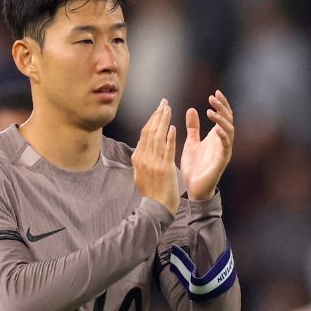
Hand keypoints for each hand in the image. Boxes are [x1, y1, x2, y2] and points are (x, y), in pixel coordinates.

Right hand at [132, 99, 179, 214]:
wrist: (157, 208)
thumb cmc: (152, 192)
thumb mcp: (140, 174)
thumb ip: (141, 160)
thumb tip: (140, 150)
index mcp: (138, 158)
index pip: (144, 134)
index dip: (151, 119)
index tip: (158, 109)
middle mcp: (143, 158)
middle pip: (150, 131)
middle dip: (157, 115)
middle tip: (164, 102)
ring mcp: (153, 163)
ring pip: (158, 137)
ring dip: (163, 121)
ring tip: (168, 108)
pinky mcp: (165, 168)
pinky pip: (167, 149)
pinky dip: (169, 137)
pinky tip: (173, 127)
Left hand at [181, 90, 234, 199]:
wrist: (193, 189)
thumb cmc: (194, 167)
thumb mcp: (191, 143)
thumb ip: (193, 128)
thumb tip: (191, 110)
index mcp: (216, 137)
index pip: (223, 117)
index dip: (221, 104)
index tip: (214, 92)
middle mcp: (223, 143)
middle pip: (228, 120)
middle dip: (222, 107)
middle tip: (213, 97)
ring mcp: (224, 152)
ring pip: (229, 131)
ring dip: (221, 120)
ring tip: (210, 110)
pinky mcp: (221, 162)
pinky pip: (226, 147)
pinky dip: (223, 137)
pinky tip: (217, 129)